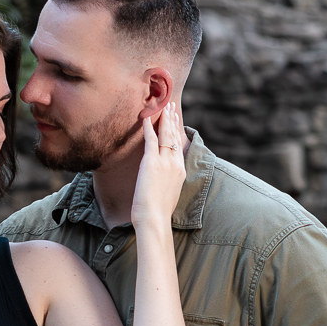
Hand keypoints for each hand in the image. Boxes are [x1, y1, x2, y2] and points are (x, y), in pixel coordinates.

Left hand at [129, 102, 186, 230]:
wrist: (155, 218)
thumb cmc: (158, 212)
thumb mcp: (168, 193)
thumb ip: (167, 181)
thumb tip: (161, 179)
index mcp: (180, 171)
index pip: (179, 146)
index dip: (176, 131)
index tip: (175, 120)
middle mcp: (175, 164)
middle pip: (174, 137)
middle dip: (172, 120)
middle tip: (170, 107)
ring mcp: (165, 162)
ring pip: (166, 135)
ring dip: (164, 119)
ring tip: (162, 107)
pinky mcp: (152, 162)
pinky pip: (151, 140)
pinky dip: (148, 128)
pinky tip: (146, 118)